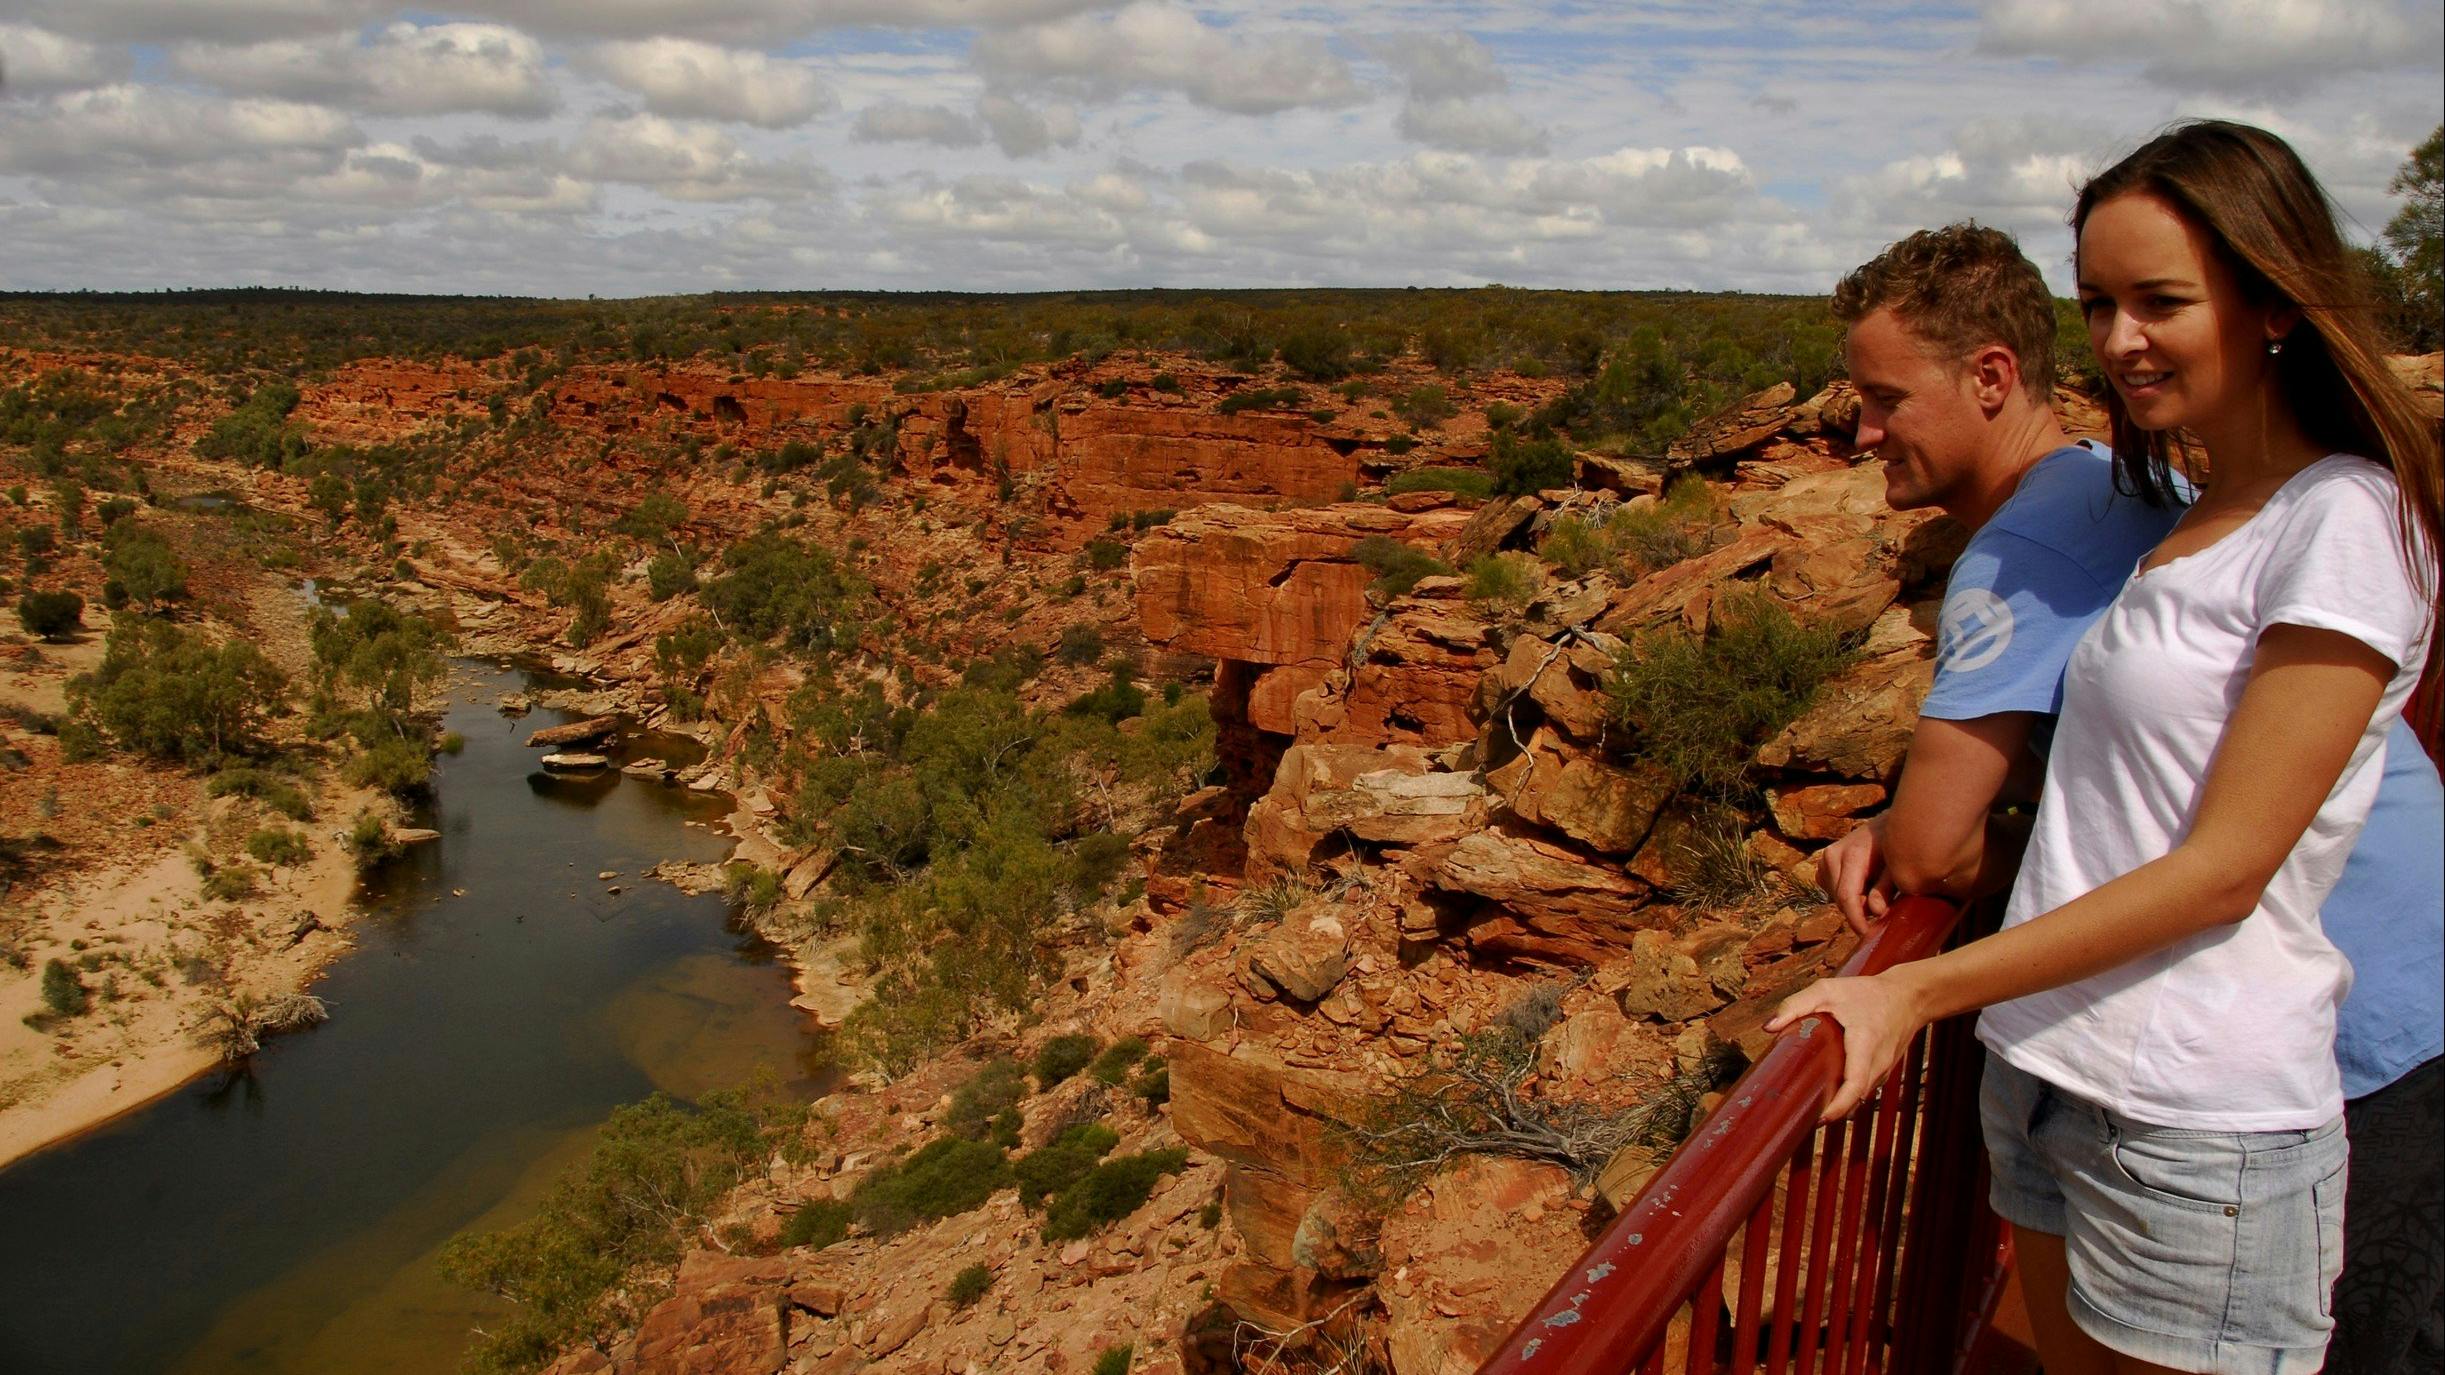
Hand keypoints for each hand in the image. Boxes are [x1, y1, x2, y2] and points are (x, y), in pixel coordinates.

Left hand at [1764, 970, 1927, 1122]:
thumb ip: (1796, 1005)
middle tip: (1803, 1115)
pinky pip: (1865, 1088)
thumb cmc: (1868, 992)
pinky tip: (1830, 1089)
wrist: (1909, 996)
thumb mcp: (1829, 990)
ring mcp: (1885, 1069)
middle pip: (1855, 1097)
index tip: (1820, 1118)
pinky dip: (1849, 1093)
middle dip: (1832, 1110)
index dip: (1838, 1106)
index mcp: (1865, 1043)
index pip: (1854, 1084)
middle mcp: (1878, 1062)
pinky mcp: (1885, 1070)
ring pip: (1861, 1095)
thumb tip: (1768, 1027)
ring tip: (1813, 1104)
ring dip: (1840, 1103)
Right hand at [1816, 815, 1894, 938]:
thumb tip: (1875, 912)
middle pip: (1840, 900)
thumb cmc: (1895, 845)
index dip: (1856, 920)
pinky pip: (1831, 889)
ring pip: (1835, 896)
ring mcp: (1824, 859)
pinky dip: (1846, 894)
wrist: (1886, 823)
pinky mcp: (1823, 864)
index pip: (1847, 897)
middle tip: (1882, 909)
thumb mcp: (1896, 866)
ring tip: (1874, 891)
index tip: (1868, 935)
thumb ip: (1886, 888)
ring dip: (1853, 902)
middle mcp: (1832, 856)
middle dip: (1859, 911)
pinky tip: (1863, 884)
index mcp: (1851, 855)